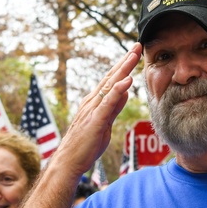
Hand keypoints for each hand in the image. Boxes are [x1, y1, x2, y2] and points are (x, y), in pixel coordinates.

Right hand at [52, 44, 141, 177]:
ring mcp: (93, 109)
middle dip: (125, 60)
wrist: (68, 162)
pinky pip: (107, 103)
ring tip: (134, 55)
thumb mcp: (105, 122)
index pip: (112, 79)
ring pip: (110, 85)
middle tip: (137, 45)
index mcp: (95, 101)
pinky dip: (118, 90)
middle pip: (111, 77)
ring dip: (123, 69)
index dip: (123, 65)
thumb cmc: (86, 144)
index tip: (135, 52)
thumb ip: (114, 106)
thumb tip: (125, 91)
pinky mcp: (95, 120)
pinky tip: (127, 81)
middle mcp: (92, 101)